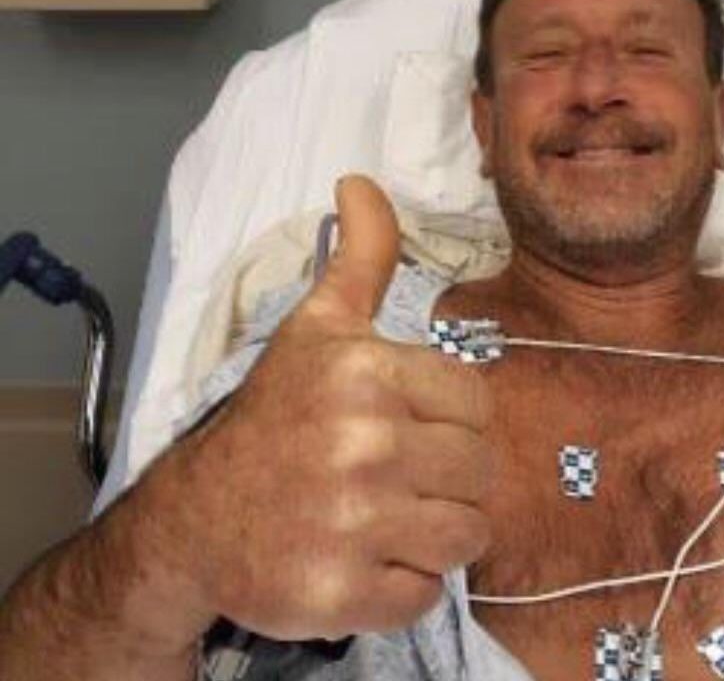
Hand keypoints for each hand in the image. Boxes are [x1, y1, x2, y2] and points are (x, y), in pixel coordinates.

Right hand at [154, 175, 493, 640]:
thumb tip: (361, 181)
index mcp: (368, 375)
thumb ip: (360, 258)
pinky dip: (401, 586)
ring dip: (432, 534)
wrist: (192, 520)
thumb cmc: (271, 420)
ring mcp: (353, 526)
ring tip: (384, 519)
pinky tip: (360, 559)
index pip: (477, 406)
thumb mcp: (315, 329)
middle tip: (392, 479)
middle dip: (445, 480)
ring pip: (466, 536)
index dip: (448, 422)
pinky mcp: (342, 595)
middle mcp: (365, 447)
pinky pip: (426, 594)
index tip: (404, 428)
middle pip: (479, 473)